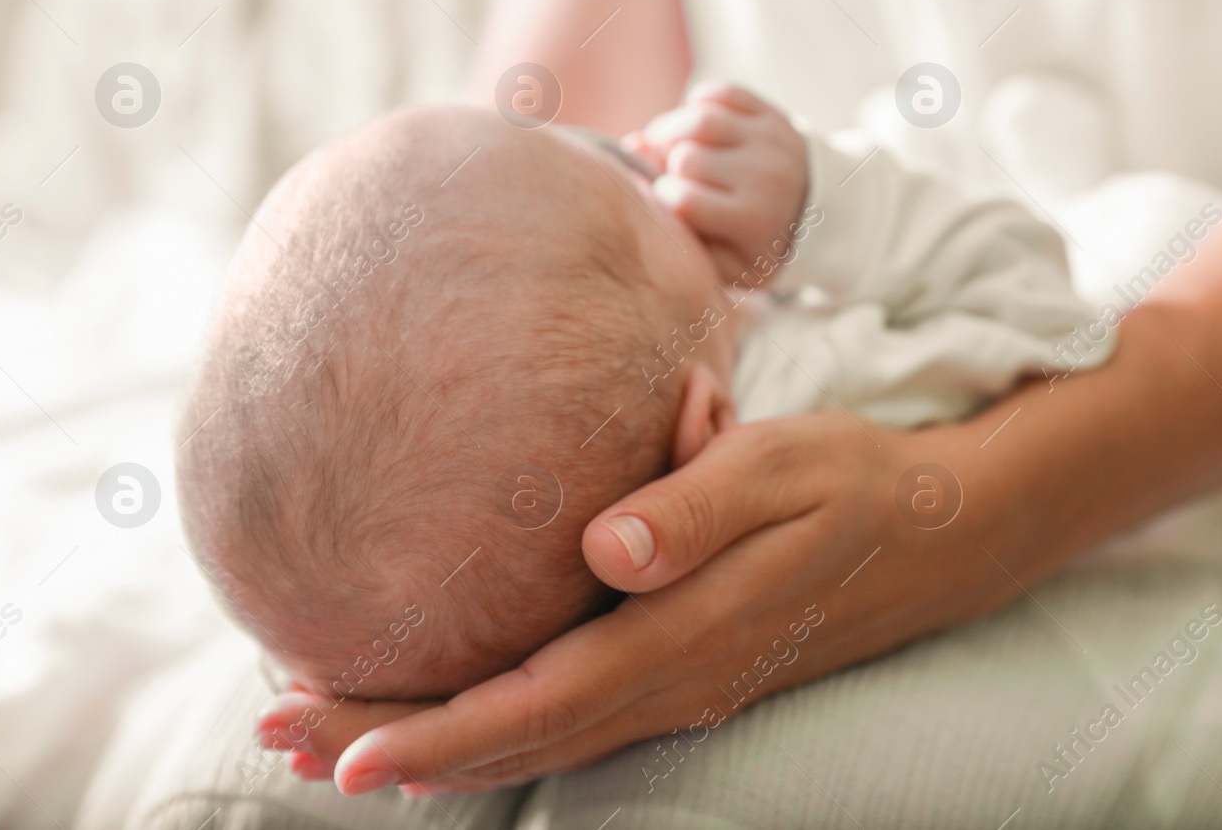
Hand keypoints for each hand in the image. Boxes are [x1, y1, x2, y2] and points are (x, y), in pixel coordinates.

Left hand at [255, 410, 1013, 794]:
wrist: (942, 531)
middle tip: (280, 736)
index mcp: (680, 638)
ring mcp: (681, 686)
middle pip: (514, 738)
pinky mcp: (687, 670)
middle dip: (395, 746)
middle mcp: (671, 682)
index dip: (433, 736)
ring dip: (433, 744)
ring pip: (537, 737)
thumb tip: (607, 553)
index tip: (338, 752)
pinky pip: (570, 716)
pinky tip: (450, 710)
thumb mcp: (783, 469)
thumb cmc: (854, 484)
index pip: (533, 705)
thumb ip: (695, 509)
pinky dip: (493, 725)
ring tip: (332, 737)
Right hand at [625, 83, 808, 282]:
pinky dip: (697, 102)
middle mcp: (765, 178)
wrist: (815, 216)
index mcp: (752, 222)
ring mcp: (770, 141)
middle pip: (686, 158)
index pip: (685, 200)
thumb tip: (638, 158)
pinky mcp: (772, 115)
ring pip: (698, 119)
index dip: (661, 196)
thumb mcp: (719, 260)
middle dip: (666, 165)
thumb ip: (673, 226)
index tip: (664, 199)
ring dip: (671, 130)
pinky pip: (722, 92)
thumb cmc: (751, 244)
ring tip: (668, 145)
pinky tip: (695, 127)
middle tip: (666, 172)